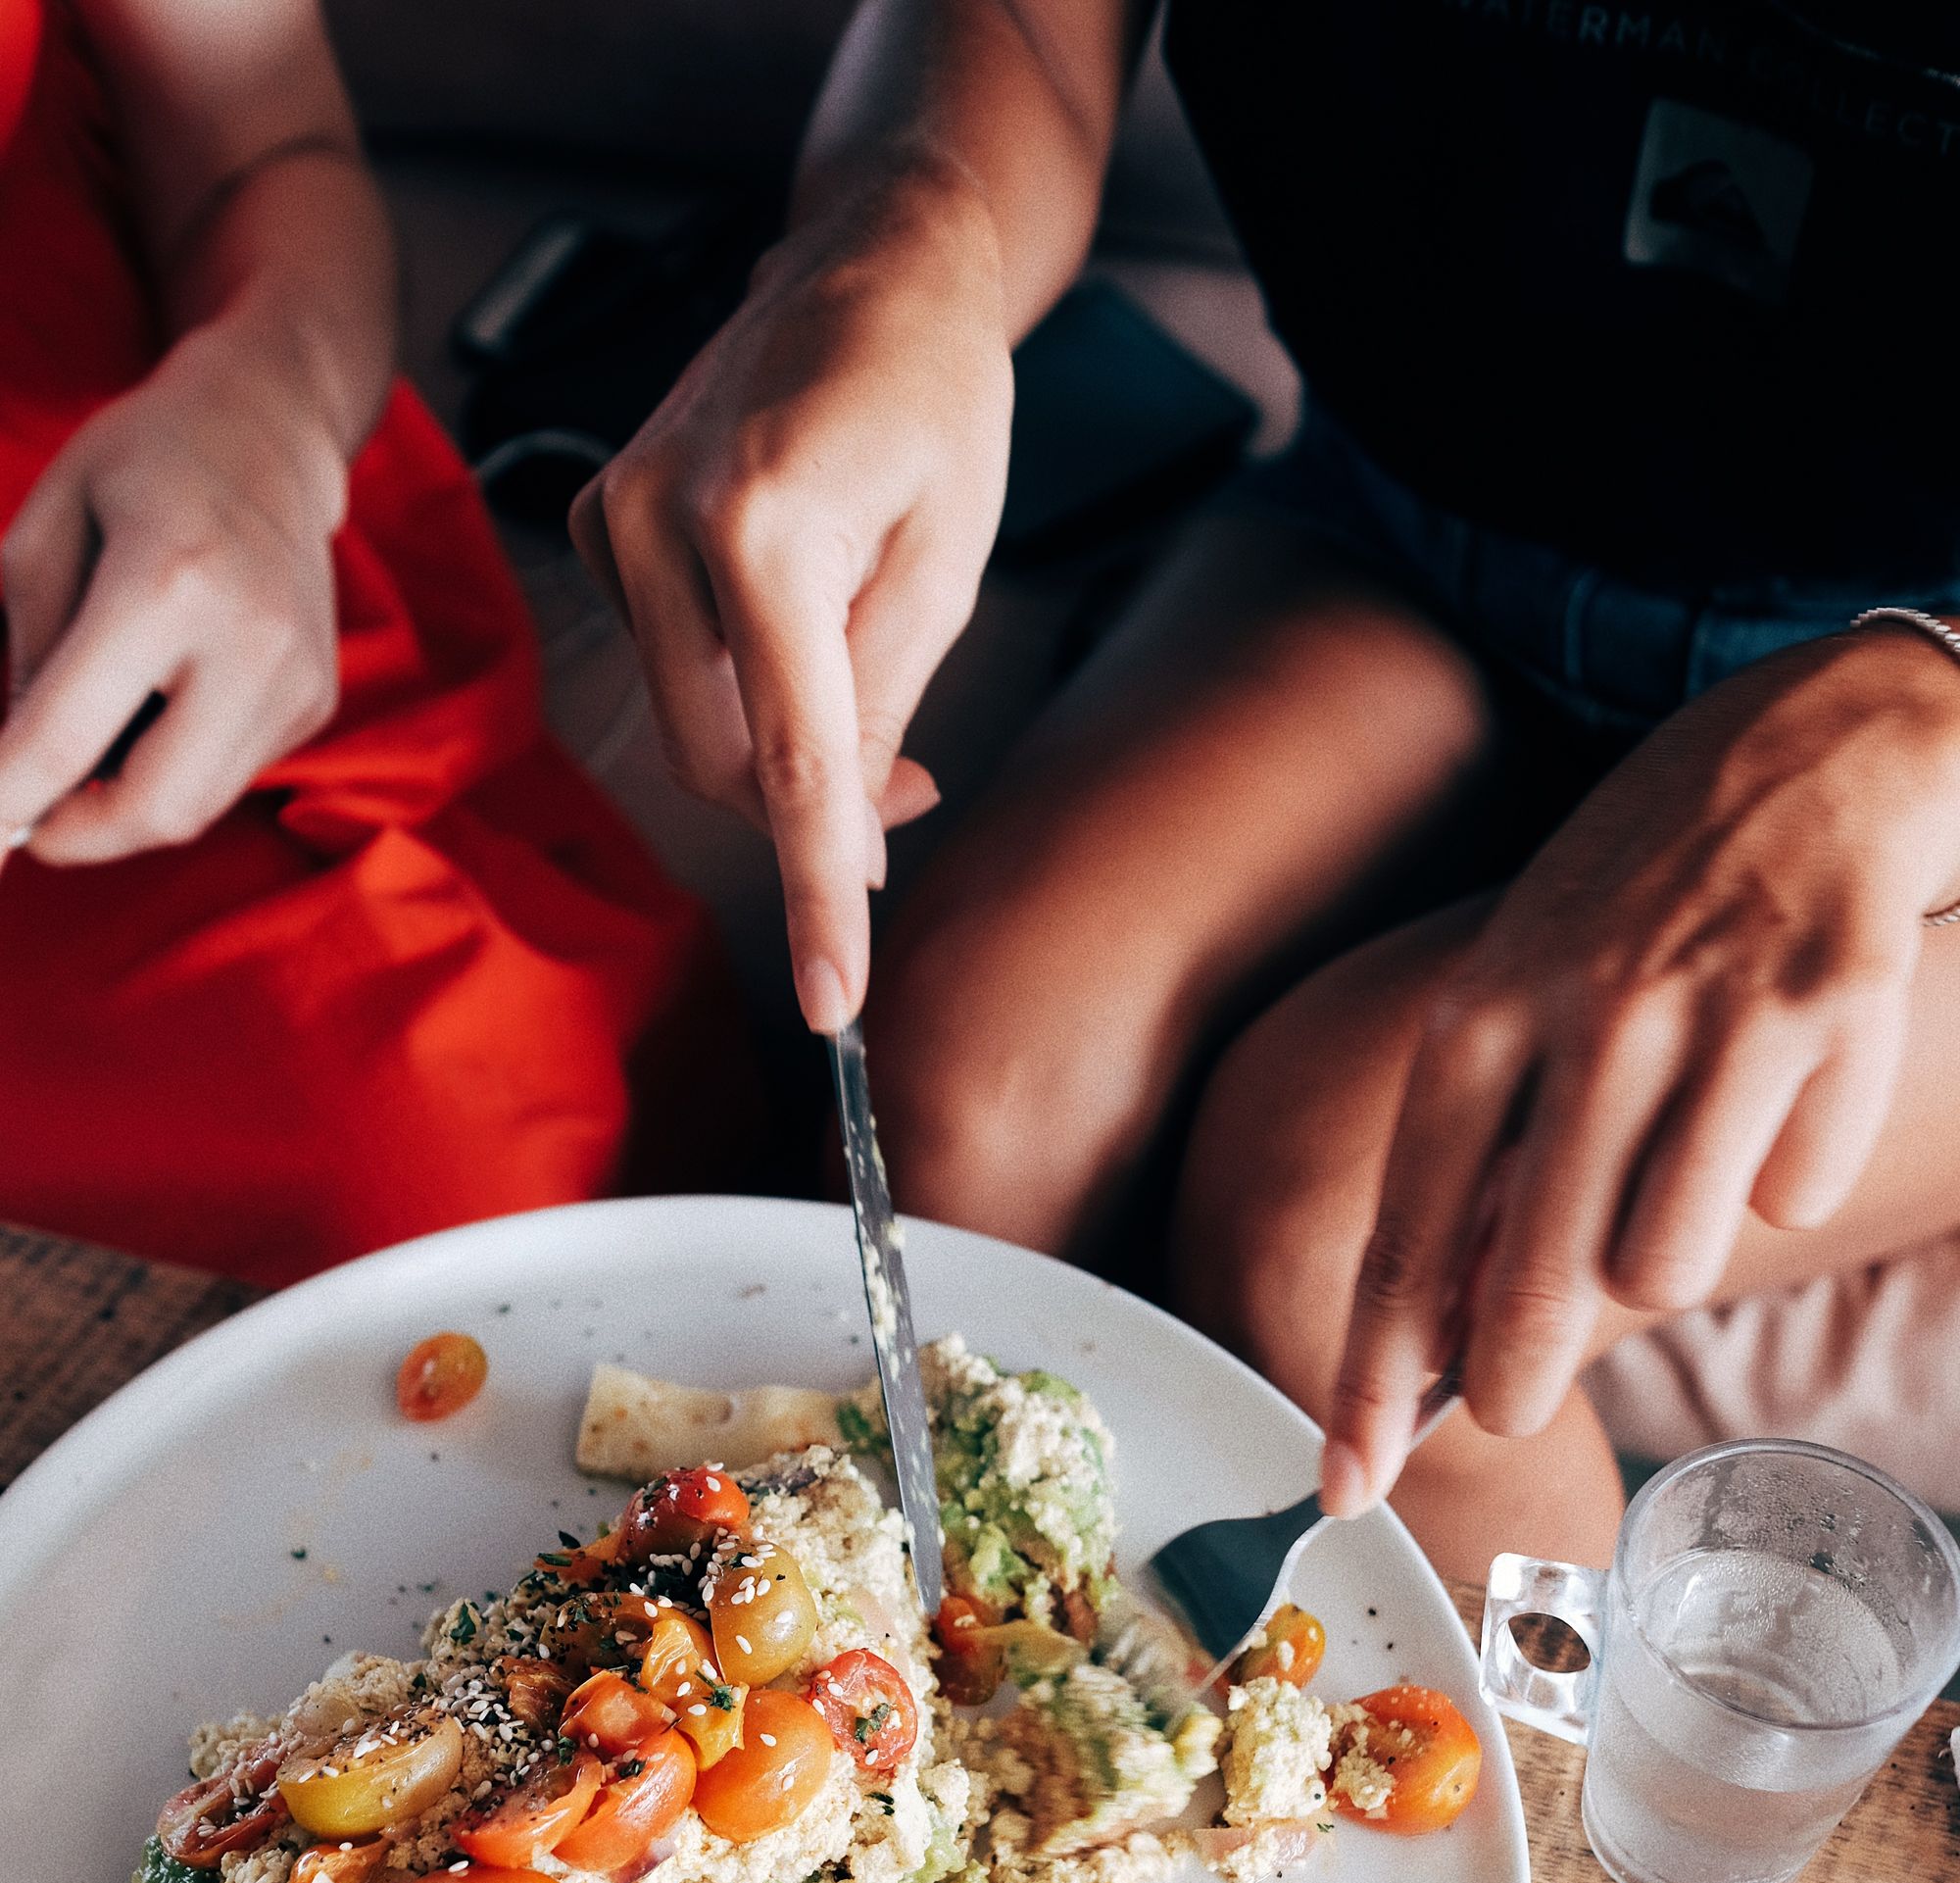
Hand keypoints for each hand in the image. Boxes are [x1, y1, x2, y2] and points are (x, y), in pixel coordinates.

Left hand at [0, 316, 346, 865]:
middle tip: (27, 815)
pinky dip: (174, 771)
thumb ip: (25, 647)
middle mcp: (247, 642)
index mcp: (166, 582)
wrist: (272, 428)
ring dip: (123, 808)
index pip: (67, 738)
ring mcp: (295, 679)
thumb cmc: (144, 461)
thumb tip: (11, 764)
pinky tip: (157, 710)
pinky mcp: (314, 701)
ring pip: (194, 808)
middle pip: (155, 808)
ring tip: (84, 756)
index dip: (6, 798)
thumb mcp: (48, 526)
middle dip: (77, 834)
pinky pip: (227, 775)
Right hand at [571, 164, 1013, 1032]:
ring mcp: (612, 517)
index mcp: (760, 524)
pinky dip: (739, 684)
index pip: (792, 762)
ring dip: (780, 746)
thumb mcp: (944, 565)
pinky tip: (797, 622)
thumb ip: (881, 707)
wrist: (870, 263)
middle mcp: (658, 520)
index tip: (831, 1003)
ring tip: (871, 678)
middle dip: (814, 807)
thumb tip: (845, 840)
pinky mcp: (597, 520)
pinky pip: (669, 663)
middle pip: (725, 762)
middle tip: (912, 792)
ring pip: (693, 726)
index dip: (815, 897)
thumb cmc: (931, 396)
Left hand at [1321, 627, 1959, 1511]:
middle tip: (1513, 1406)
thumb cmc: (1648, 879)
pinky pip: (1793, 1197)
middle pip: (1533, 1288)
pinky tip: (1780, 1087)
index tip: (1343, 1479)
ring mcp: (1717, 1019)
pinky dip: (1787, 1172)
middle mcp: (1591, 1017)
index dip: (1371, 1382)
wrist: (1829, 731)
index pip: (1408, 1238)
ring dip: (1668, 1253)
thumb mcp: (1524, 976)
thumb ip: (1484, 1141)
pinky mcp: (1838, 1020)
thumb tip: (1446, 1327)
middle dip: (1514, 1380)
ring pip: (1668, 1264)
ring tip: (1678, 1161)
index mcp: (1482, 1010)